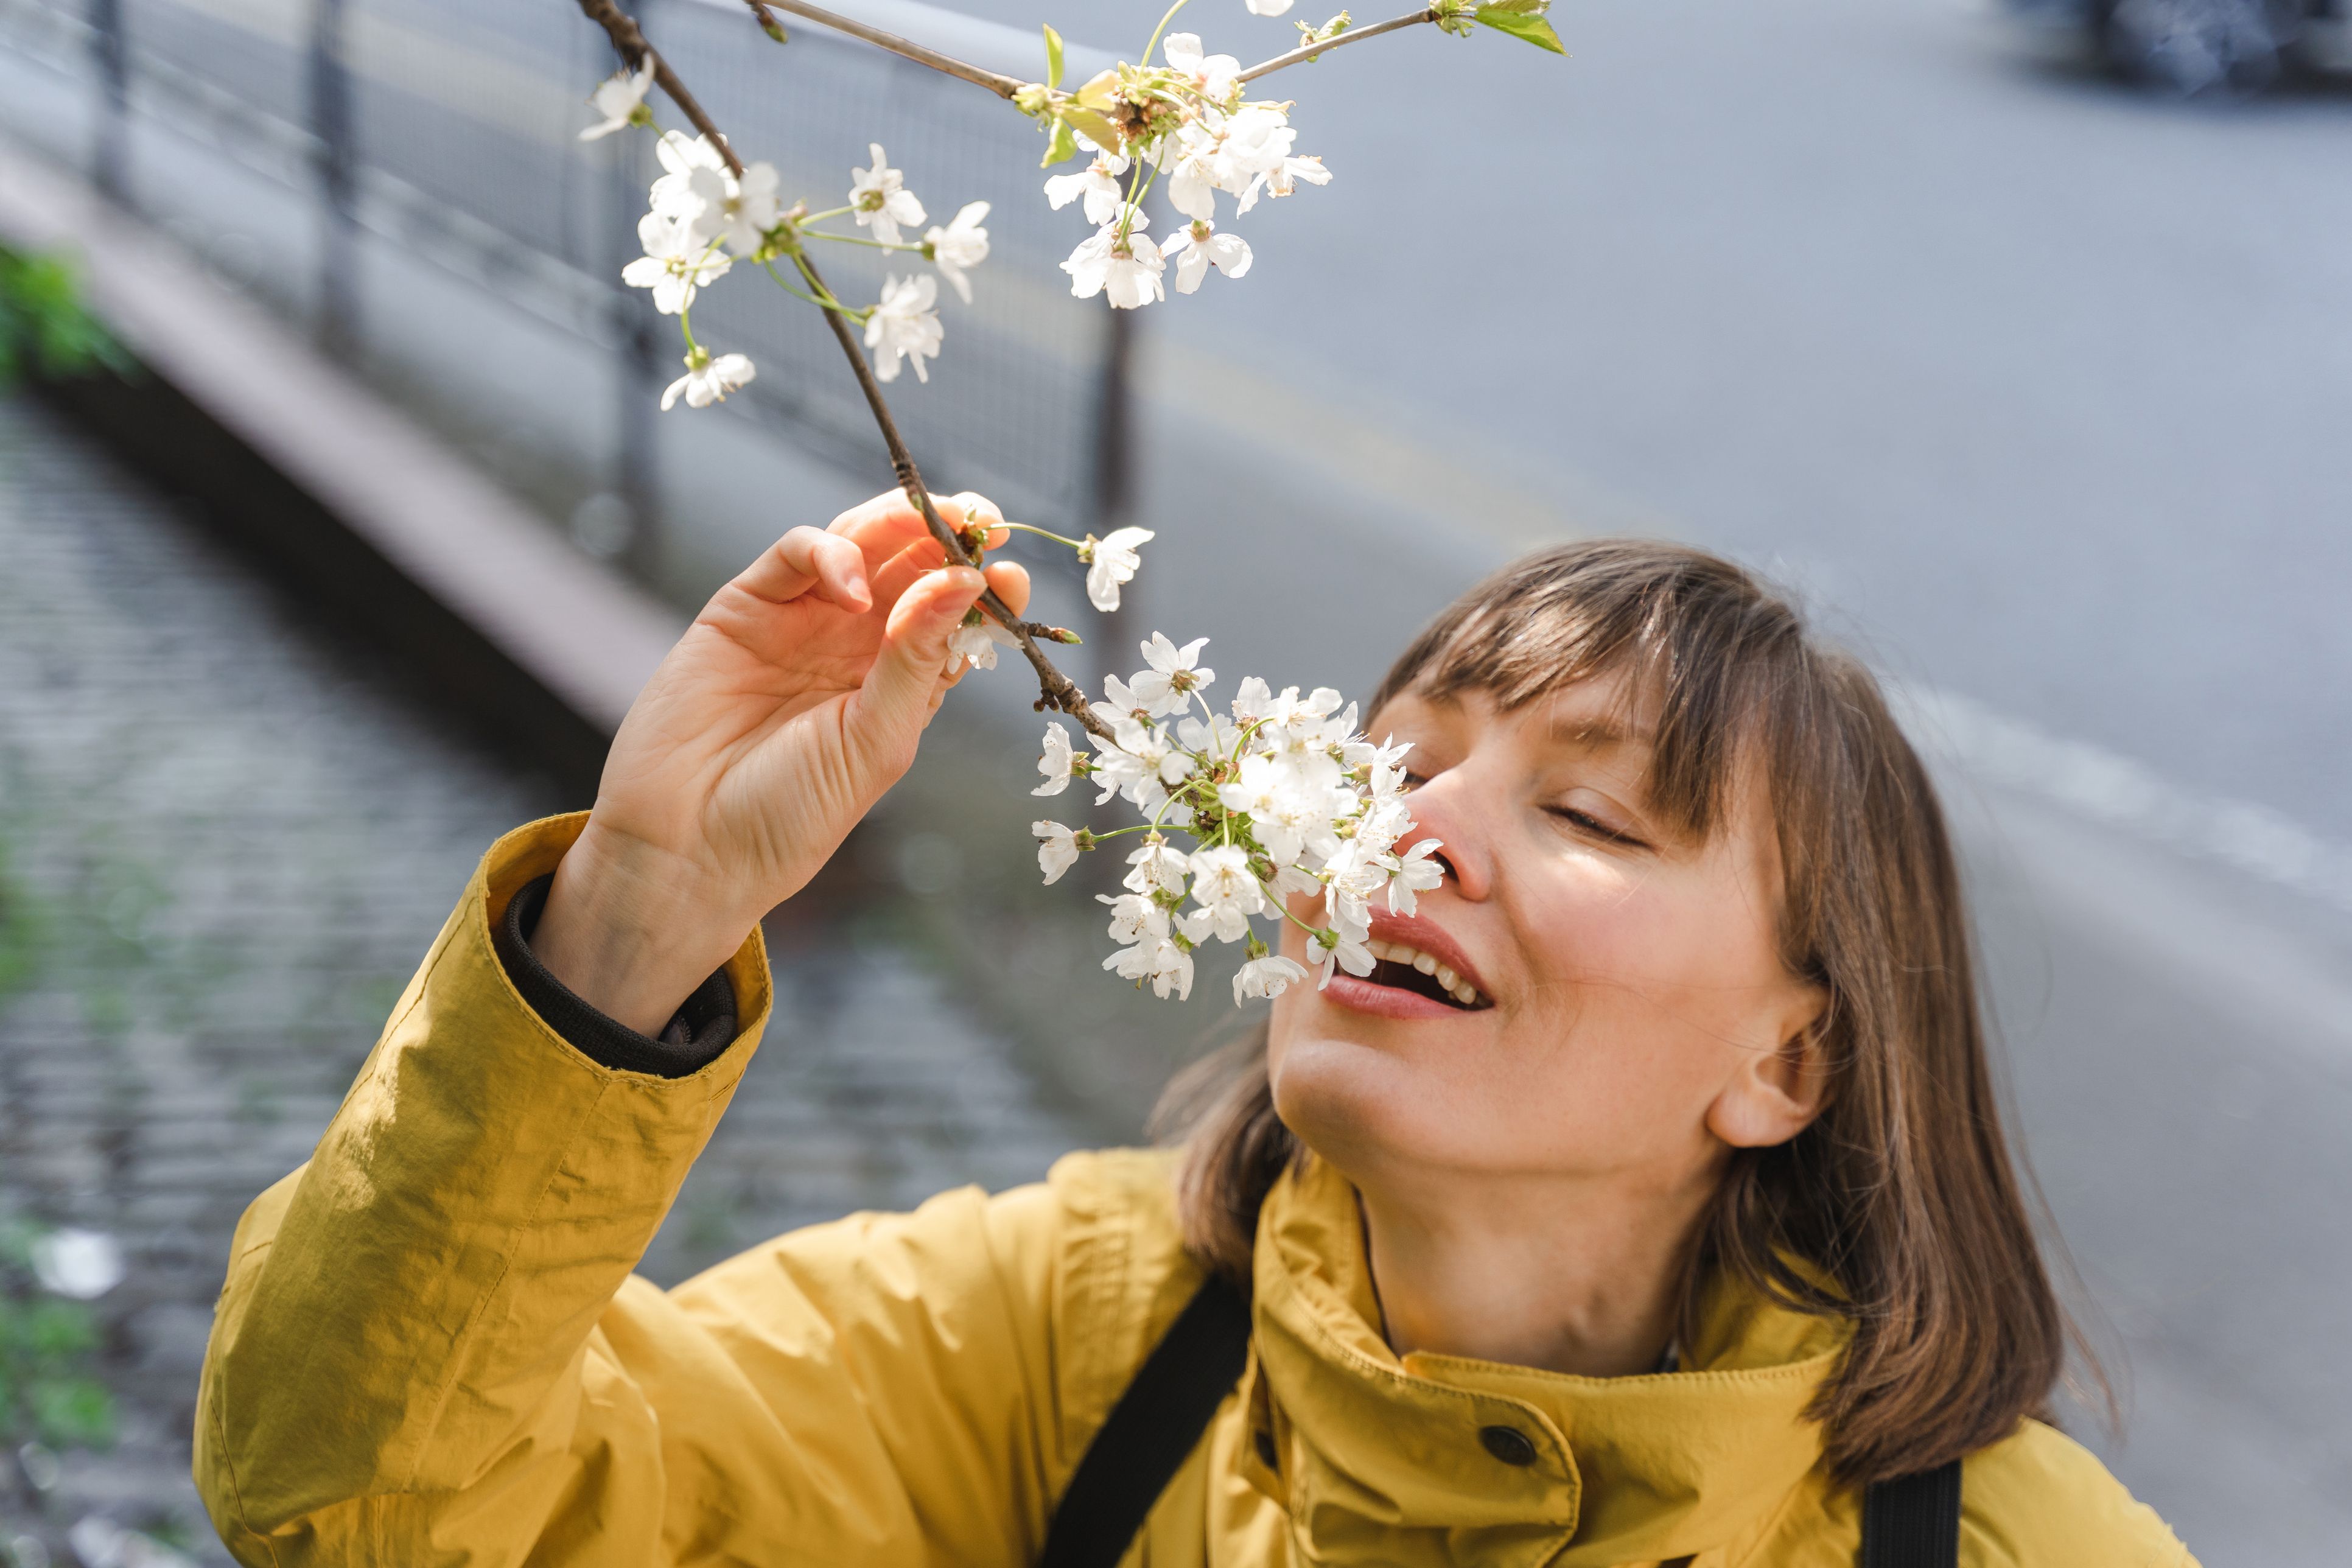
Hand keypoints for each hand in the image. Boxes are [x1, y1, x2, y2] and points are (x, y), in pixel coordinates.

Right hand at [531, 490, 1029, 1034]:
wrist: (688, 844)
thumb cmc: (790, 813)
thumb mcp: (875, 741)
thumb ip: (918, 660)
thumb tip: (969, 584)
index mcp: (901, 682)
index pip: (955, 617)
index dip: (986, 589)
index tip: (1013, 573)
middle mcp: (856, 645)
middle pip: (913, 567)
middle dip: (950, 536)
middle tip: (982, 521)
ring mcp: (802, 621)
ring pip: (860, 544)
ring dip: (898, 524)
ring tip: (931, 520)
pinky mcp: (747, 606)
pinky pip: (795, 553)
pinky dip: (829, 551)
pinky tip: (850, 584)